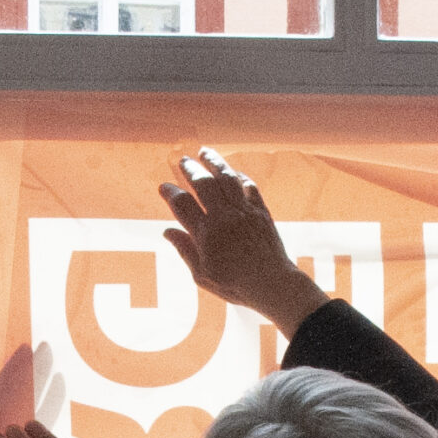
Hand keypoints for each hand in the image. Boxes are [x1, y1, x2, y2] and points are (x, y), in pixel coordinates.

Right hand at [158, 146, 327, 333]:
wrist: (273, 284)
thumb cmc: (235, 285)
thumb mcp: (202, 275)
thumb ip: (185, 250)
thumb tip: (167, 231)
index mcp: (206, 234)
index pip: (182, 204)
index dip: (170, 192)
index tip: (164, 187)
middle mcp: (225, 218)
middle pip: (203, 183)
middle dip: (191, 169)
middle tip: (183, 160)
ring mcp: (244, 212)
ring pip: (227, 178)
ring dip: (214, 162)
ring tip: (205, 152)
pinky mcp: (261, 212)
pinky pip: (249, 186)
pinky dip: (239, 177)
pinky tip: (233, 173)